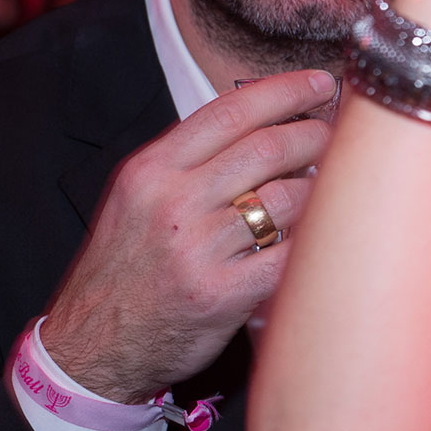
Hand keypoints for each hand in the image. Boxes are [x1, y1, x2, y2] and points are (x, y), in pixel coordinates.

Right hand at [42, 71, 337, 402]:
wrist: (91, 347)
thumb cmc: (126, 269)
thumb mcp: (138, 200)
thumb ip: (191, 163)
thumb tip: (265, 128)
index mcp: (152, 170)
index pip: (229, 112)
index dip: (284, 92)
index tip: (320, 84)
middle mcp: (173, 202)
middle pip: (268, 149)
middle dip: (316, 136)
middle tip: (338, 137)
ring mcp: (199, 248)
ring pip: (288, 199)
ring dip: (323, 189)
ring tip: (335, 188)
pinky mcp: (223, 294)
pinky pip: (290, 255)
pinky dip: (315, 241)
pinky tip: (328, 235)